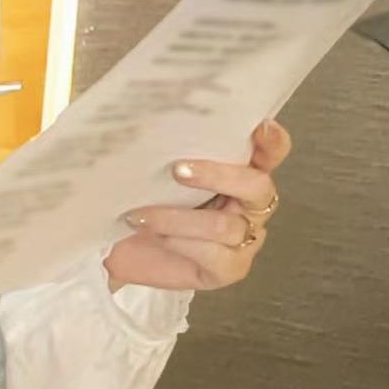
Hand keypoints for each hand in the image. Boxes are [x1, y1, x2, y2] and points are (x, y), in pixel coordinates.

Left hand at [102, 119, 291, 294]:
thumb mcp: (155, 168)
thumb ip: (174, 147)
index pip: (270, 152)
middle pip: (257, 187)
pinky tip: (154, 236)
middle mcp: (249, 204)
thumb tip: (159, 119)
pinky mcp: (229, 268)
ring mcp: (244, 239)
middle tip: (177, 170)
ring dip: (177, 218)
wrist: (116, 247)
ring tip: (141, 215)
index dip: (272, 141)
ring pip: (224, 226)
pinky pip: (213, 255)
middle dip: (217, 176)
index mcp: (241, 171)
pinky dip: (178, 242)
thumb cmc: (142, 200)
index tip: (261, 127)